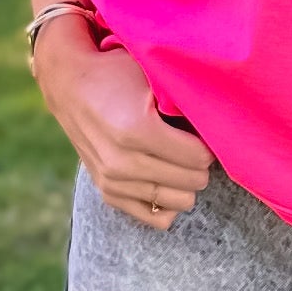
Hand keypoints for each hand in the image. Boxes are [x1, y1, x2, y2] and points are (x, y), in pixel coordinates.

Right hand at [37, 27, 212, 231]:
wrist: (69, 84)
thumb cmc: (116, 73)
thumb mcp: (151, 74)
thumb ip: (184, 97)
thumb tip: (222, 119)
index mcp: (137, 130)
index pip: (200, 157)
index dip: (208, 142)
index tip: (201, 128)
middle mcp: (122, 162)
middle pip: (193, 182)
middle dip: (200, 162)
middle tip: (191, 141)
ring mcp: (113, 181)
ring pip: (180, 202)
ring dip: (186, 181)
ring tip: (179, 157)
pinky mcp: (108, 193)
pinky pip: (156, 218)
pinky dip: (168, 201)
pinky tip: (166, 177)